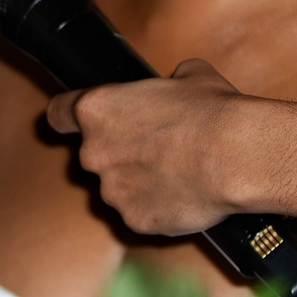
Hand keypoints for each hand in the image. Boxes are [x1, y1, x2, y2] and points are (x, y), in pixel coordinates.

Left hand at [44, 58, 251, 235]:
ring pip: (118, 188)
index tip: (73, 123)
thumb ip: (165, 84)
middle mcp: (94, 153)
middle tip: (158, 149)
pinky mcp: (135, 221)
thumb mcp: (190, 76)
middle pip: (95, 155)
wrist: (237, 156)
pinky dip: (158, 208)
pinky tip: (186, 195)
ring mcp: (111, 191)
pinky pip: (141, 214)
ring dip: (139, 183)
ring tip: (180, 173)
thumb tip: (175, 85)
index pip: (59, 114)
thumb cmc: (212, 112)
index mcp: (96, 109)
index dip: (67, 118)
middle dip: (120, 153)